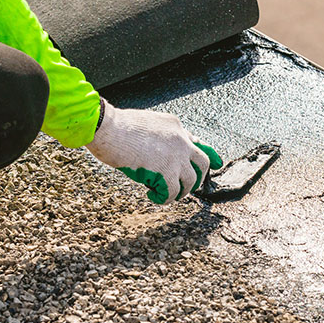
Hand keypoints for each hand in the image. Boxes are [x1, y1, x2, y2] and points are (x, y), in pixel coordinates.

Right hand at [86, 99, 222, 203]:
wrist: (107, 127)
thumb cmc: (117, 126)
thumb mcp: (146, 124)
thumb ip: (159, 136)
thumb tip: (160, 153)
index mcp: (175, 126)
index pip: (196, 142)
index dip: (206, 155)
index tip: (216, 163)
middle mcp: (180, 140)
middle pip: (202, 163)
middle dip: (197, 177)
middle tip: (187, 187)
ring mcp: (175, 156)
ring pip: (190, 181)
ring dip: (180, 192)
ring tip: (167, 194)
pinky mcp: (165, 171)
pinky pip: (172, 192)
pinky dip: (164, 198)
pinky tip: (153, 196)